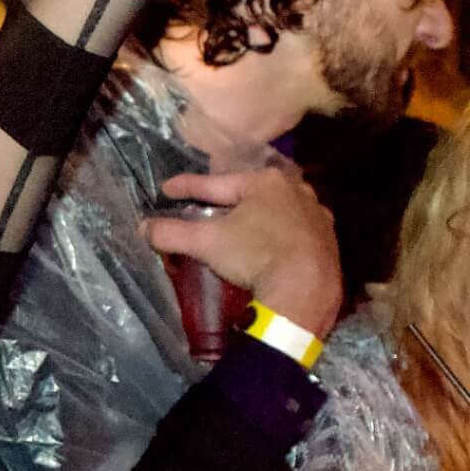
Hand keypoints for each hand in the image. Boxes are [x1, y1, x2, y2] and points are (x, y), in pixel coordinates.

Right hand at [146, 168, 342, 336]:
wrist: (307, 289)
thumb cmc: (255, 255)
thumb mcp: (206, 242)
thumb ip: (172, 232)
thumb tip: (143, 228)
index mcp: (264, 182)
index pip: (215, 184)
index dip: (186, 187)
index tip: (166, 190)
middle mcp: (295, 190)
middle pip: (250, 192)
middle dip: (229, 196)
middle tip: (207, 203)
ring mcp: (316, 214)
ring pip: (277, 208)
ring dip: (258, 214)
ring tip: (240, 223)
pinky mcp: (328, 239)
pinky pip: (295, 229)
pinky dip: (279, 232)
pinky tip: (270, 243)